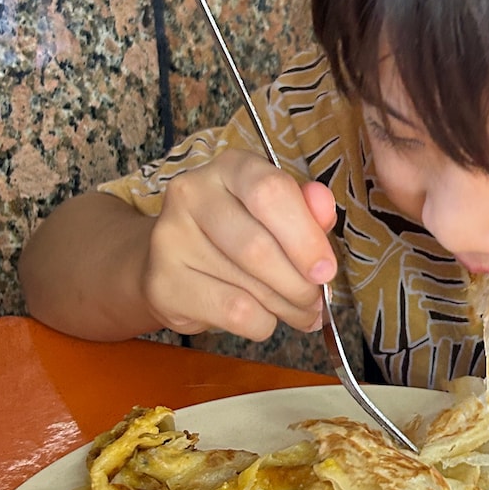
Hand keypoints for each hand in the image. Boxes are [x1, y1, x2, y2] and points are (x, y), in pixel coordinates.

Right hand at [140, 152, 337, 340]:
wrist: (174, 265)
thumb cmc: (238, 235)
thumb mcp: (277, 216)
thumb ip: (306, 211)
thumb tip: (324, 208)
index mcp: (230, 167)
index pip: (271, 191)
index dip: (306, 236)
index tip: (325, 269)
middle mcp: (193, 193)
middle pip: (259, 245)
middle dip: (299, 284)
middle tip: (316, 300)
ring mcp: (171, 237)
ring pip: (249, 284)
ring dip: (286, 307)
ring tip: (298, 312)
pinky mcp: (163, 283)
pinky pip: (233, 312)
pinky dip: (261, 322)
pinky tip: (263, 317)